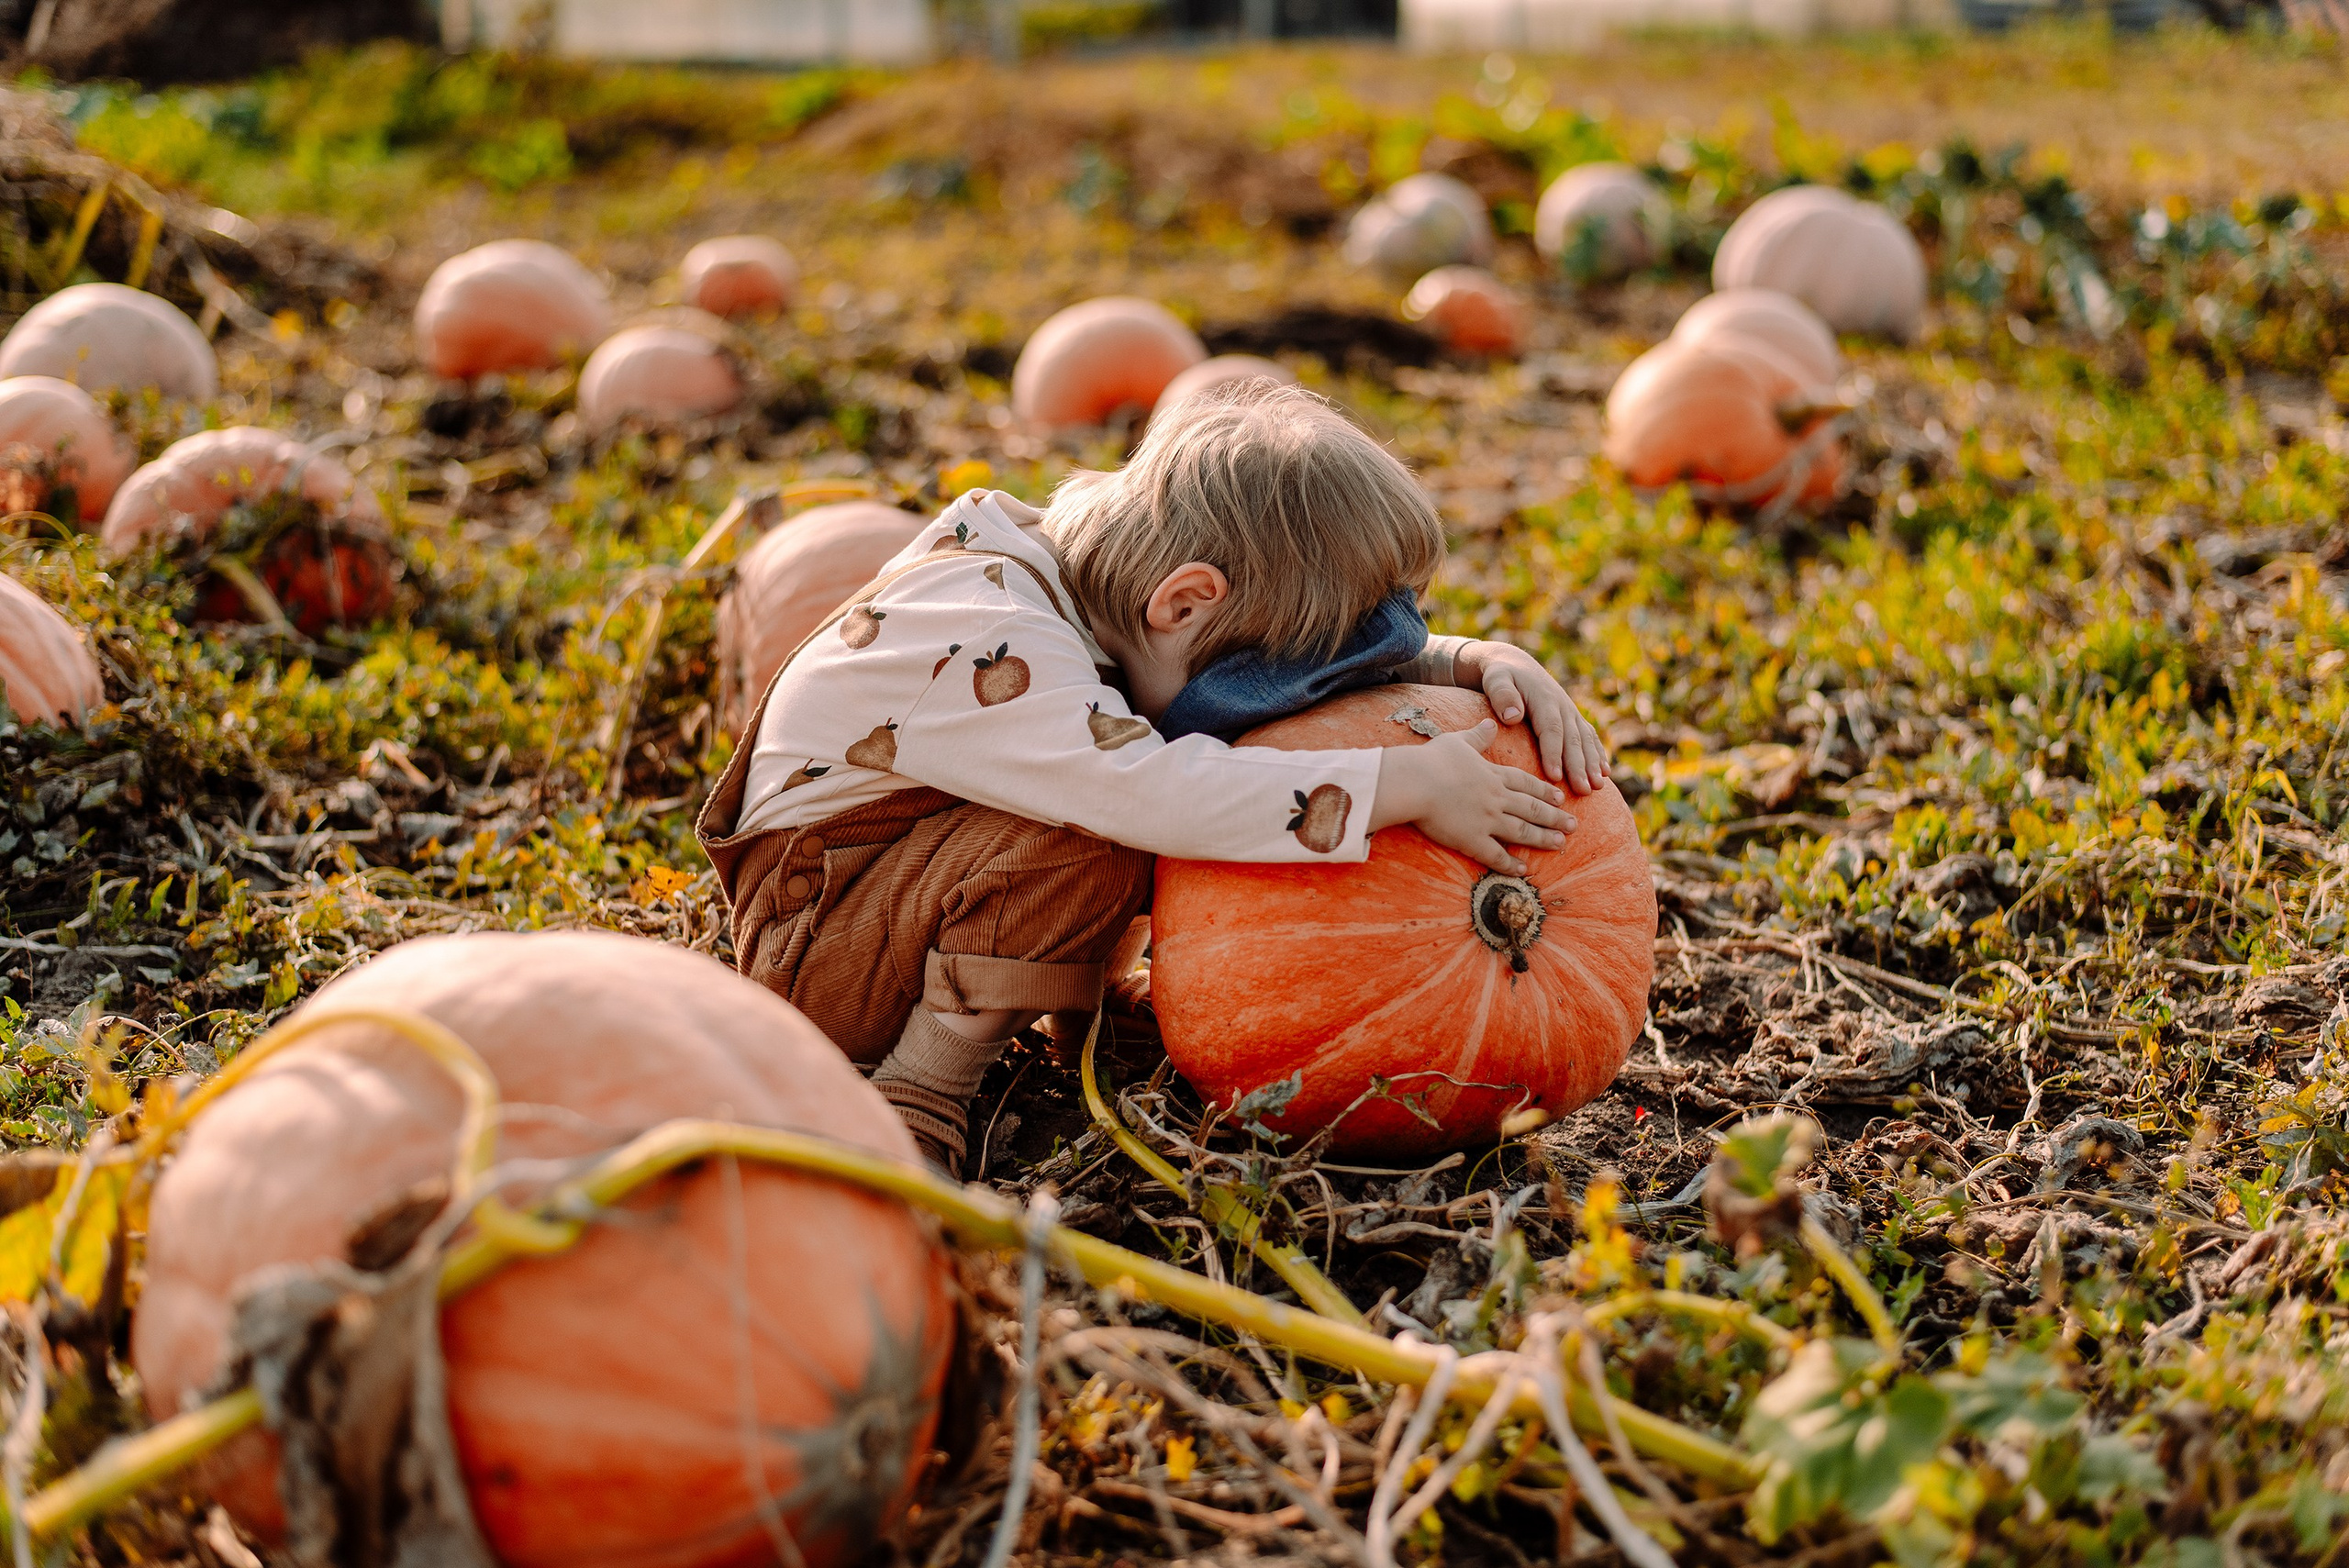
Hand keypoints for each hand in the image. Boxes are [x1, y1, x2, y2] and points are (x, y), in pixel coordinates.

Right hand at [1370, 719, 1578, 874]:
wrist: (1414, 783)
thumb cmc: (1432, 760)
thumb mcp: (1457, 742)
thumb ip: (1478, 736)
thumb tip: (1492, 723)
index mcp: (1492, 775)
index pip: (1526, 783)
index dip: (1545, 791)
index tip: (1560, 797)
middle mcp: (1496, 798)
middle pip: (1532, 808)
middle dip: (1554, 816)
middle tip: (1574, 824)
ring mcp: (1487, 820)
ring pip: (1523, 831)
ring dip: (1543, 838)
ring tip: (1561, 843)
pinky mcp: (1472, 839)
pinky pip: (1496, 855)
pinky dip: (1511, 864)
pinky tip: (1524, 870)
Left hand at [1456, 640, 1609, 794]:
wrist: (1516, 664)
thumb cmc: (1501, 676)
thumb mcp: (1495, 679)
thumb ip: (1502, 694)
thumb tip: (1513, 716)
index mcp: (1544, 699)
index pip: (1551, 729)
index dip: (1553, 753)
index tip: (1554, 776)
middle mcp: (1562, 706)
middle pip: (1573, 739)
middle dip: (1579, 766)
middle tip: (1582, 790)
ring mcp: (1571, 712)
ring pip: (1585, 740)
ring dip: (1593, 764)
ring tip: (1597, 787)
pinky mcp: (1573, 718)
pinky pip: (1589, 737)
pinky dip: (1598, 755)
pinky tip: (1604, 773)